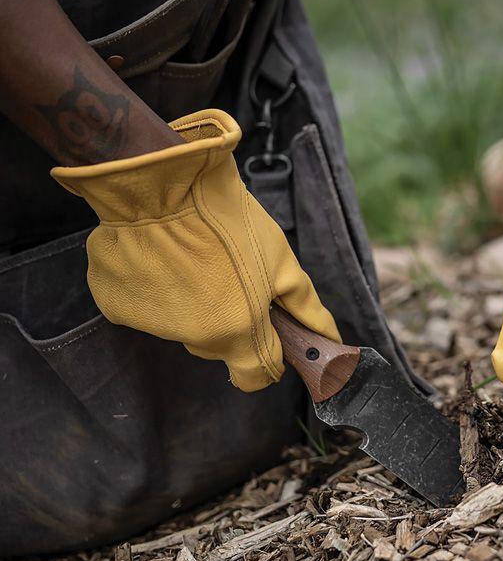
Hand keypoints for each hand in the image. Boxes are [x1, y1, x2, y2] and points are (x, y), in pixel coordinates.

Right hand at [53, 108, 339, 391]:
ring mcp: (151, 324)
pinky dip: (153, 289)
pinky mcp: (115, 306)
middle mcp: (193, 339)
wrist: (163, 184)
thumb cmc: (230, 222)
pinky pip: (143, 307)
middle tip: (229, 276)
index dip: (265, 357)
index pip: (254, 377)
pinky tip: (159, 256)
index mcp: (237, 333)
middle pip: (218, 346)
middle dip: (229, 321)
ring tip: (193, 257)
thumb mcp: (281, 262)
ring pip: (181, 325)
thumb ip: (304, 308)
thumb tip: (329, 338)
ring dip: (190, 302)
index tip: (266, 333)